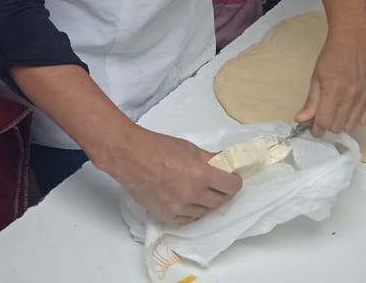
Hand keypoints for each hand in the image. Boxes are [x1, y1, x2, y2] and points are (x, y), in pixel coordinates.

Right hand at [105, 126, 241, 224]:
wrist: (130, 157)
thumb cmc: (159, 147)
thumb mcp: (190, 148)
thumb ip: (210, 159)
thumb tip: (226, 165)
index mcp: (201, 173)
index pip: (231, 186)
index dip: (235, 182)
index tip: (233, 179)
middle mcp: (192, 194)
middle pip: (220, 201)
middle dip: (224, 193)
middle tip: (221, 186)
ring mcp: (179, 208)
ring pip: (205, 212)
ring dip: (208, 203)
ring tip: (203, 192)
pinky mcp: (167, 216)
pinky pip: (189, 219)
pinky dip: (193, 211)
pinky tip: (190, 201)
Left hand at [295, 19, 365, 135]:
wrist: (351, 42)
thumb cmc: (331, 57)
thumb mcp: (316, 78)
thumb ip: (310, 102)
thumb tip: (301, 120)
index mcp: (333, 91)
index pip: (324, 123)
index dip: (316, 129)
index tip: (313, 127)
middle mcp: (351, 96)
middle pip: (337, 127)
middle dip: (328, 124)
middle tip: (325, 114)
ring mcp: (364, 96)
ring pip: (351, 126)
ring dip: (342, 122)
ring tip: (338, 109)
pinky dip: (357, 118)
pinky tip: (351, 108)